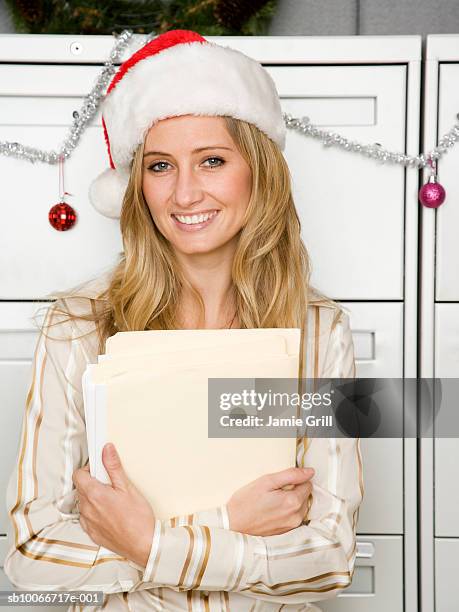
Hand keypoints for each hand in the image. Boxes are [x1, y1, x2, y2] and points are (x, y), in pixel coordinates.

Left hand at [72, 443, 155, 567]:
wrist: (143, 545)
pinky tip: (109, 511)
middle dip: (92, 481)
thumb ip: (114, 467)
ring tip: (112, 497)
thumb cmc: (138, 518)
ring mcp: (88, 523)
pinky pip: (87, 517)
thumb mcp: (127, 487)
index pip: (78, 475)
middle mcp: (87, 509)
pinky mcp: (92, 533)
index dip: (88, 468)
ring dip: (93, 496)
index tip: (100, 468)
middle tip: (110, 481)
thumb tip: (106, 450)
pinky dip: (94, 511)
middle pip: (81, 487)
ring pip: (84, 502)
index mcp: (94, 495)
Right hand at [226, 467, 313, 535]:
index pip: (308, 484)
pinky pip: (294, 517)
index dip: (295, 479)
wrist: (232, 524)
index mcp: (293, 502)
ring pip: (301, 507)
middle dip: (294, 490)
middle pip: (305, 496)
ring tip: (273, 500)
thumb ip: (291, 475)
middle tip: (275, 490)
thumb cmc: (246, 501)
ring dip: (292, 501)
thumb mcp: (267, 481)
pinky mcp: (286, 532)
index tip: (282, 481)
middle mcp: (296, 516)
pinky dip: (287, 511)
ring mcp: (291, 526)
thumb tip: (310, 472)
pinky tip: (273, 510)